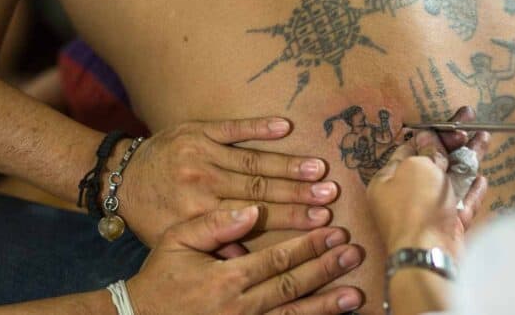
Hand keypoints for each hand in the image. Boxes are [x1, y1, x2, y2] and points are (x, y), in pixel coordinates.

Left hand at [119, 117, 338, 244]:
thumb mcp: (178, 239)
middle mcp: (202, 182)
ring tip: (318, 168)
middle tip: (331, 193)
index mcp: (199, 212)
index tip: (320, 220)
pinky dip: (258, 127)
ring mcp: (201, 152)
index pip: (254, 215)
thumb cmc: (154, 212)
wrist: (120, 177)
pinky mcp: (197, 130)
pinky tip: (284, 126)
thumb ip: (217, 245)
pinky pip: (232, 127)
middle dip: (298, 191)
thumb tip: (258, 257)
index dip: (289, 218)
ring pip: (252, 160)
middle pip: (260, 187)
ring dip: (288, 163)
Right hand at [128, 206, 363, 314]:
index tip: (333, 229)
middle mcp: (239, 306)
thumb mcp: (177, 239)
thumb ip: (215, 223)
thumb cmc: (160, 275)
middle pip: (292, 286)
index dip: (308, 245)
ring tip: (354, 295)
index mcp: (225, 277)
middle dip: (326, 269)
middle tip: (353, 253)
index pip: (277, 258)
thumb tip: (252, 210)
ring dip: (326, 306)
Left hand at [367, 107, 489, 256]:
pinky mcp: (446, 228)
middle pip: (432, 163)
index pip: (408, 149)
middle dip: (452, 142)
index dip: (429, 134)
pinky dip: (471, 190)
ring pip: (450, 180)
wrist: (428, 252)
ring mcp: (426, 212)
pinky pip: (459, 204)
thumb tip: (429, 138)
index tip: (448, 122)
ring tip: (484, 137)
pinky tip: (482, 177)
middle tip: (471, 121)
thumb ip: (426, 151)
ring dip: (467, 159)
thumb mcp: (417, 167)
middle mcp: (404, 195)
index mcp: (387, 180)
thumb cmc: (414, 207)